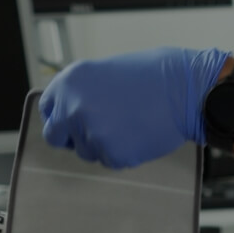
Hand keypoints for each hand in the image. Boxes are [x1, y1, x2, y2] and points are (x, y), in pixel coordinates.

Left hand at [39, 47, 230, 168]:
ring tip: (129, 122)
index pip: (47, 110)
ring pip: (86, 151)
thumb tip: (67, 113)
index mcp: (68, 83)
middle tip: (97, 129)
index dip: (61, 116)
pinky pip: (110, 160)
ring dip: (102, 143)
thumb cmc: (153, 75)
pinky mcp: (111, 154)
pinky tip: (139, 133)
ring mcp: (90, 133)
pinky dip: (123, 152)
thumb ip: (80, 93)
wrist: (186, 88)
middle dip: (72, 136)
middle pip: (55, 136)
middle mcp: (72, 108)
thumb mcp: (105, 72)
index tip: (71, 121)